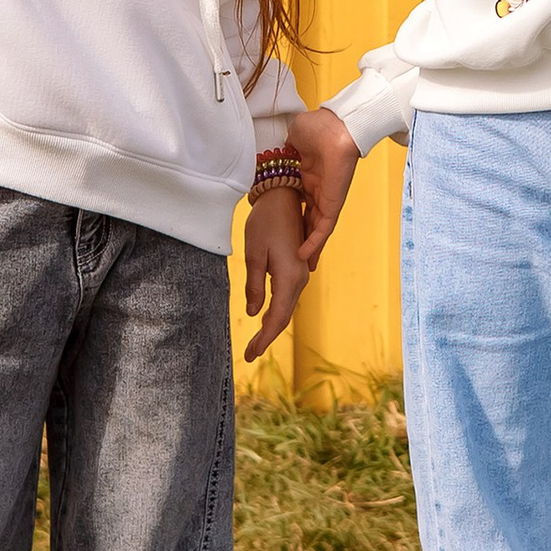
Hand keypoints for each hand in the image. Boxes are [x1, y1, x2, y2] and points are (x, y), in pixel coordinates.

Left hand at [242, 183, 312, 359]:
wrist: (283, 196)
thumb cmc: (265, 222)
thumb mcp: (253, 254)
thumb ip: (254, 285)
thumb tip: (254, 312)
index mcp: (289, 277)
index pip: (277, 318)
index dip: (264, 339)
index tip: (250, 354)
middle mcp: (300, 278)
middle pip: (284, 316)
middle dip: (267, 336)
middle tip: (250, 354)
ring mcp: (301, 273)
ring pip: (287, 307)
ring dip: (272, 325)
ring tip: (255, 341)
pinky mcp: (297, 267)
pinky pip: (287, 295)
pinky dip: (276, 310)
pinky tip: (265, 317)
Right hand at [285, 105, 359, 262]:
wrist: (334, 126)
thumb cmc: (317, 127)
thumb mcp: (294, 139)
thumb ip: (286, 149)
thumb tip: (278, 151)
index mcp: (309, 175)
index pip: (300, 202)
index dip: (291, 216)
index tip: (281, 228)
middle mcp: (319, 188)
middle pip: (309, 219)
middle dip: (301, 237)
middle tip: (292, 256)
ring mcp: (327, 196)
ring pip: (317, 228)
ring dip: (310, 247)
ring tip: (301, 267)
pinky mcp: (333, 201)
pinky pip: (324, 226)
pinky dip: (315, 241)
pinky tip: (305, 255)